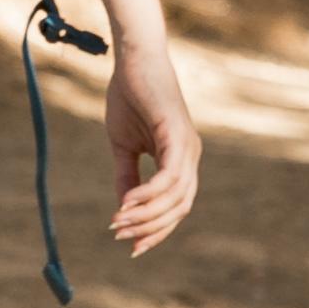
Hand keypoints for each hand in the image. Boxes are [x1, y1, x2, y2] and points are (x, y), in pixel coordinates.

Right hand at [105, 41, 199, 255]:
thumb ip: (126, 176)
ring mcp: (187, 146)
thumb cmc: (129, 96)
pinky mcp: (177, 135)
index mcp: (181, 159)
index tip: (133, 247)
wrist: (132, 59)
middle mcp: (190, 156)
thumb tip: (124, 209)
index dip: (156, 230)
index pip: (176, 206)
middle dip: (150, 228)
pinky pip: (168, 177)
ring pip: (175, 197)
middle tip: (121, 238)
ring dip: (146, 215)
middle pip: (179, 208)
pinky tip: (126, 203)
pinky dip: (148, 194)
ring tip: (118, 222)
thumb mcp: (124, 145)